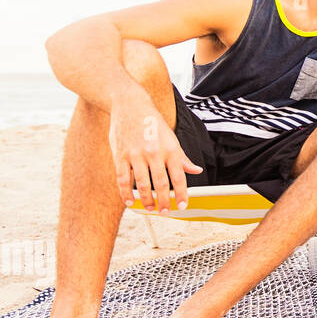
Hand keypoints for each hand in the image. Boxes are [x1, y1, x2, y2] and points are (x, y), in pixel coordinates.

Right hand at [109, 97, 202, 213]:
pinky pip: (123, 179)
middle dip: (164, 202)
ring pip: (142, 184)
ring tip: (150, 208)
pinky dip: (125, 193)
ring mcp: (136, 155)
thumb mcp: (172, 137)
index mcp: (170, 149)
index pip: (179, 177)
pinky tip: (130, 202)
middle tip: (165, 212)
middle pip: (161, 183)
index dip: (182, 194)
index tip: (183, 206)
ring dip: (147, 200)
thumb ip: (182, 157)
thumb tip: (196, 170)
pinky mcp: (120, 155)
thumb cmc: (153, 123)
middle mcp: (154, 153)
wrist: (130, 104)